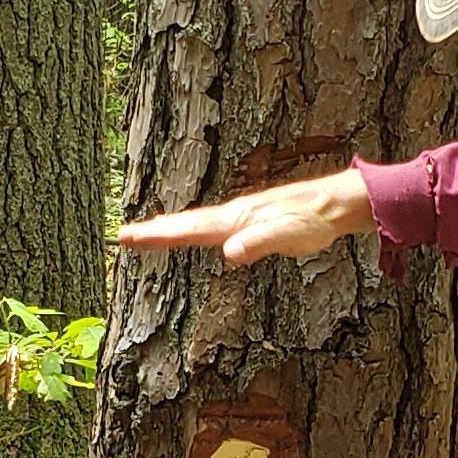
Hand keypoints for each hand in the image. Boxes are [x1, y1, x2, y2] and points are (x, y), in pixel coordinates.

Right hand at [117, 166, 374, 265]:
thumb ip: (258, 243)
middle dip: (155, 230)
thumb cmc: (312, 220)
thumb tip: (227, 254)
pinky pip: (213, 227)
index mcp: (234, 221)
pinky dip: (195, 229)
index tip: (129, 236)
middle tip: (124, 235)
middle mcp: (232, 216)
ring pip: (197, 223)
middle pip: (185, 223)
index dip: (158, 234)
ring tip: (149, 232)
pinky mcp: (251, 222)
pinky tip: (196, 233)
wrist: (333, 204)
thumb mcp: (287, 235)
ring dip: (171, 228)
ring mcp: (241, 218)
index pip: (188, 229)